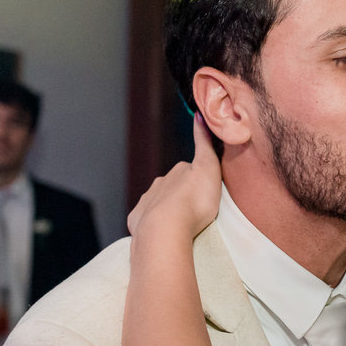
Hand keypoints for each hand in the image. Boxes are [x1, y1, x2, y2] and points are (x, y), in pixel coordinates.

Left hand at [128, 115, 221, 242]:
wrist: (165, 229)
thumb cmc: (194, 202)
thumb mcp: (208, 167)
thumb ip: (204, 142)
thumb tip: (199, 115)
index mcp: (177, 172)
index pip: (188, 170)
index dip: (197, 177)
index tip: (205, 187)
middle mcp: (159, 184)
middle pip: (172, 187)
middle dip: (181, 194)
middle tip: (196, 208)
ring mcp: (147, 202)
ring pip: (158, 202)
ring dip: (168, 209)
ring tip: (181, 223)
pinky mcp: (138, 219)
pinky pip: (146, 220)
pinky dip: (153, 223)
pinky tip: (162, 231)